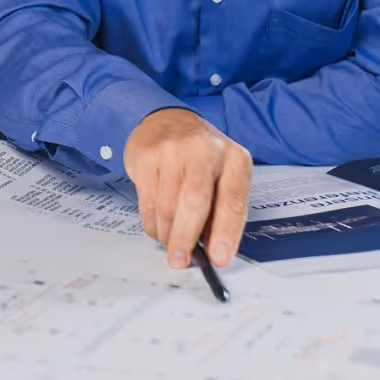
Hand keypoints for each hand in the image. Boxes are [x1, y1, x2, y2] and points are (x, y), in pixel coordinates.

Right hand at [123, 107, 252, 269]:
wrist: (166, 119)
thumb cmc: (200, 155)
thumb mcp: (222, 175)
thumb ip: (221, 210)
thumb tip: (212, 250)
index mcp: (233, 158)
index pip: (232, 200)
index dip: (226, 233)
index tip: (219, 258)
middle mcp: (204, 150)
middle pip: (194, 202)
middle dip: (186, 238)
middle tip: (180, 260)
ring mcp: (172, 150)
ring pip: (166, 207)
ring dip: (167, 234)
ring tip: (171, 242)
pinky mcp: (145, 156)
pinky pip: (147, 202)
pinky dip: (152, 223)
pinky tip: (158, 226)